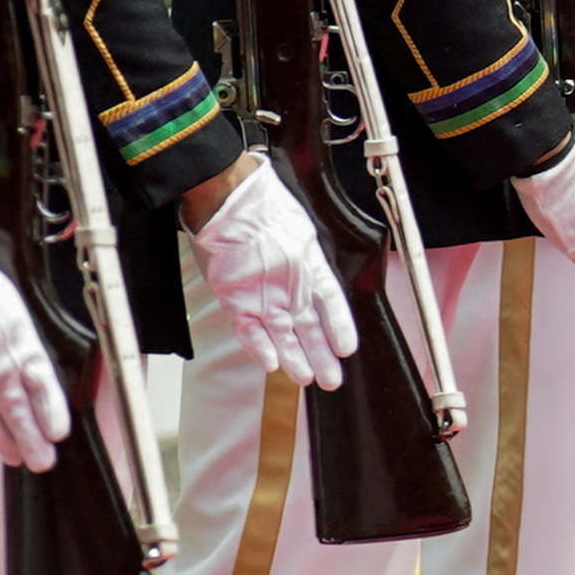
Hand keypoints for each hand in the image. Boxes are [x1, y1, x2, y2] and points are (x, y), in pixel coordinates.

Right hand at [0, 229, 73, 468]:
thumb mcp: (12, 307)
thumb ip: (20, 338)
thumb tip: (31, 363)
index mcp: (20, 341)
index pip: (42, 384)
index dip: (50, 411)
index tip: (58, 433)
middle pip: (17, 408)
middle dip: (31, 438)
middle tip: (41, 460)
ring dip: (2, 440)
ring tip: (15, 458)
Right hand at [187, 158, 356, 386]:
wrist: (228, 195)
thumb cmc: (263, 204)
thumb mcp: (301, 228)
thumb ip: (306, 257)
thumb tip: (310, 278)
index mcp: (310, 262)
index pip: (332, 301)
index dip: (340, 326)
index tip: (347, 349)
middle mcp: (291, 281)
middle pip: (310, 324)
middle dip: (321, 354)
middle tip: (331, 379)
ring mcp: (263, 290)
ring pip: (282, 334)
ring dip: (295, 358)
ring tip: (307, 380)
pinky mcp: (235, 295)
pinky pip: (249, 329)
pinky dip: (260, 348)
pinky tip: (272, 365)